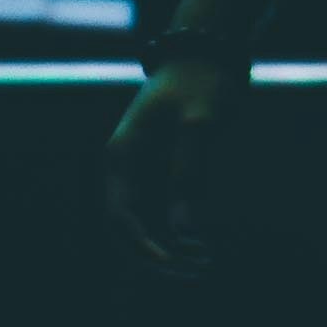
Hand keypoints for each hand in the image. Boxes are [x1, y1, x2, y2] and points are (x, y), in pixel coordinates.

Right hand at [102, 41, 255, 286]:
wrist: (204, 55)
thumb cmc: (202, 83)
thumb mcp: (201, 122)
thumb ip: (190, 171)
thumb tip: (184, 229)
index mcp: (122, 155)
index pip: (120, 216)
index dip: (144, 247)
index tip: (174, 264)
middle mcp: (123, 168)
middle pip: (124, 229)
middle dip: (156, 257)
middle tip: (196, 271)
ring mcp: (137, 172)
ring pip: (141, 226)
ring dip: (167, 249)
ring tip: (205, 262)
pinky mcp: (155, 174)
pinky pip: (156, 215)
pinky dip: (175, 234)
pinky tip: (202, 245)